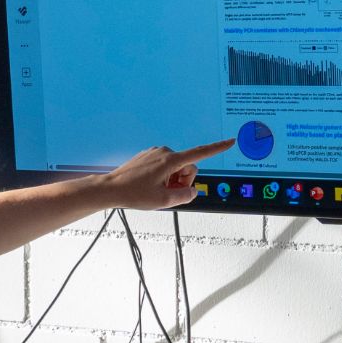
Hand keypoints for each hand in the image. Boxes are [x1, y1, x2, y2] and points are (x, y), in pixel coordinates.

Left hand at [98, 139, 233, 209]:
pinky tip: (151, 185)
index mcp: (170, 160)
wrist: (111, 188)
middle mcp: (164, 152)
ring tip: (157, 190)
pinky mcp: (149, 156)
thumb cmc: (133, 193)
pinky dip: (164, 177)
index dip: (217, 148)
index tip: (230, 141)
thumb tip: (193, 191)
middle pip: (188, 166)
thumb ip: (185, 196)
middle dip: (184, 181)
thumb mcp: (164, 201)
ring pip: (176, 168)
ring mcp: (155, 153)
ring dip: (173, 180)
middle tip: (169, 193)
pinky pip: (165, 167)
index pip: (200, 153)